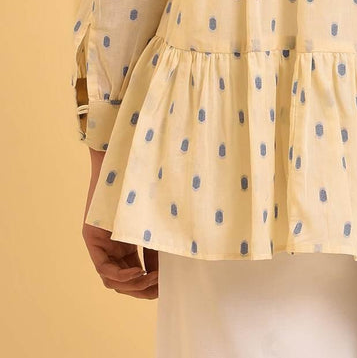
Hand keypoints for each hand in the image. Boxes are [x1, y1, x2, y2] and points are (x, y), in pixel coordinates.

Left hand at [82, 148, 158, 298]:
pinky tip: (139, 272)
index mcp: (124, 242)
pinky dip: (122, 275)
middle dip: (141, 290)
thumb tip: (172, 269)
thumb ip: (157, 244)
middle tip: (159, 290)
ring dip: (133, 285)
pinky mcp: (91, 236)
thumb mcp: (153, 222)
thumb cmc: (145, 185)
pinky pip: (104, 268)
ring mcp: (98, 242)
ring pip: (112, 279)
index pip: (133, 273)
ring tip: (152, 279)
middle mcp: (109, 245)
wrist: (127, 158)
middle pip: (121, 281)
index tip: (165, 287)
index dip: (147, 285)